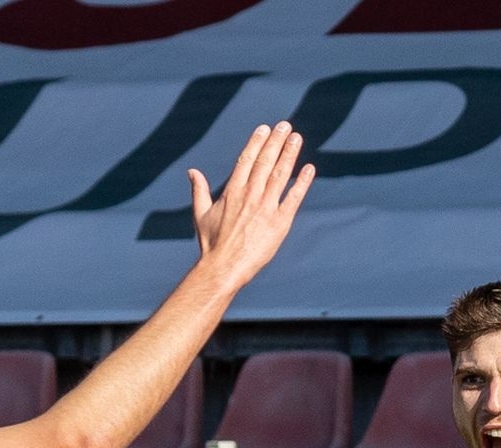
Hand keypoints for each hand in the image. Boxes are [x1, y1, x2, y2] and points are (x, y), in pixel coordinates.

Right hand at [188, 122, 314, 290]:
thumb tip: (192, 171)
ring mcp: (266, 208)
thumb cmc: (211, 244)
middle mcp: (250, 195)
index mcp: (232, 191)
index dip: (257, 142)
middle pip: (265, 161)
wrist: (223, 268)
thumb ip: (199, 190)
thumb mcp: (200, 214)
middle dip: (276, 141)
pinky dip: (302, 182)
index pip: (246, 159)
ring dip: (289, 154)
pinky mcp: (279, 222)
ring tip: (296, 138)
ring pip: (280, 174)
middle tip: (285, 126)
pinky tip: (308, 168)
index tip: (265, 128)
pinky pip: (293, 198)